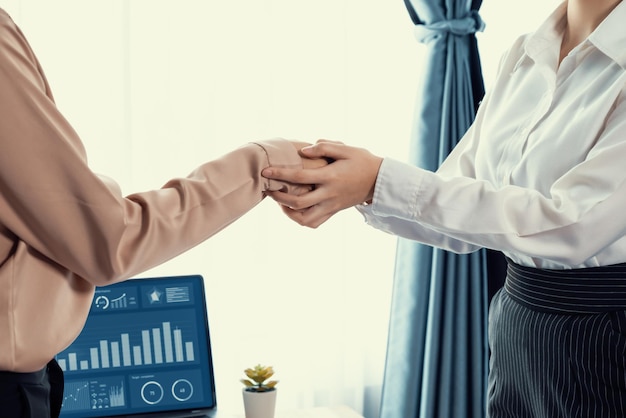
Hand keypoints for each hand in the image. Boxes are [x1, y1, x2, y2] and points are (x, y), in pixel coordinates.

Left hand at [262, 140, 382, 227]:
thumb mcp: (346, 148)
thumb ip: (324, 147)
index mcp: (330, 176)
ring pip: (305, 219)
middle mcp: (329, 194)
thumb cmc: (362, 161)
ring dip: (288, 213)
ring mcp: (332, 206)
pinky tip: (294, 210)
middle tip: (269, 188)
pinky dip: (300, 220)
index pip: (299, 177)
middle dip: (279, 196)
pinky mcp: (334, 212)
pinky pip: (314, 223)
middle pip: (298, 202)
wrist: (379, 180)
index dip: (280, 174)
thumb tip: (303, 151)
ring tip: (280, 202)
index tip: (266, 171)